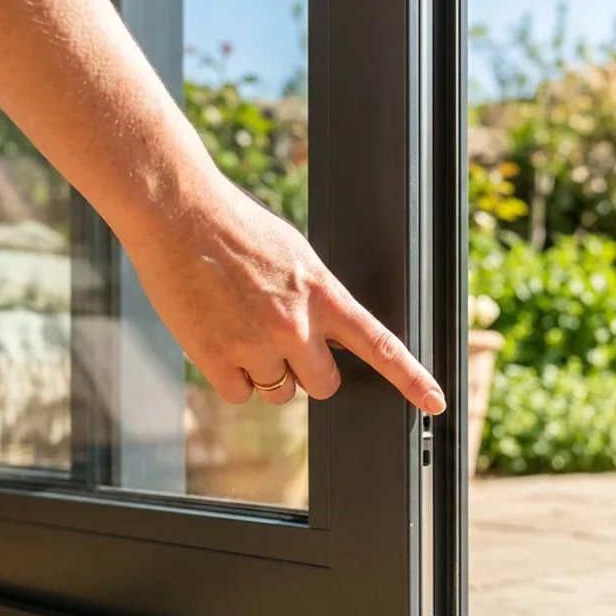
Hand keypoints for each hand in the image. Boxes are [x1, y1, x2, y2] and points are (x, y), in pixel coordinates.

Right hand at [122, 174, 446, 413]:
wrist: (178, 212)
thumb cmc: (236, 228)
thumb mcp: (296, 257)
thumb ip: (317, 300)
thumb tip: (326, 339)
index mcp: (323, 293)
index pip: (380, 345)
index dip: (412, 379)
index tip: (436, 403)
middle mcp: (295, 325)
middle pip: (323, 385)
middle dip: (308, 372)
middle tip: (281, 339)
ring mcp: (256, 345)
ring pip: (279, 392)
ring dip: (265, 371)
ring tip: (239, 325)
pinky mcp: (216, 358)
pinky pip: (240, 394)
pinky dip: (231, 376)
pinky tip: (218, 338)